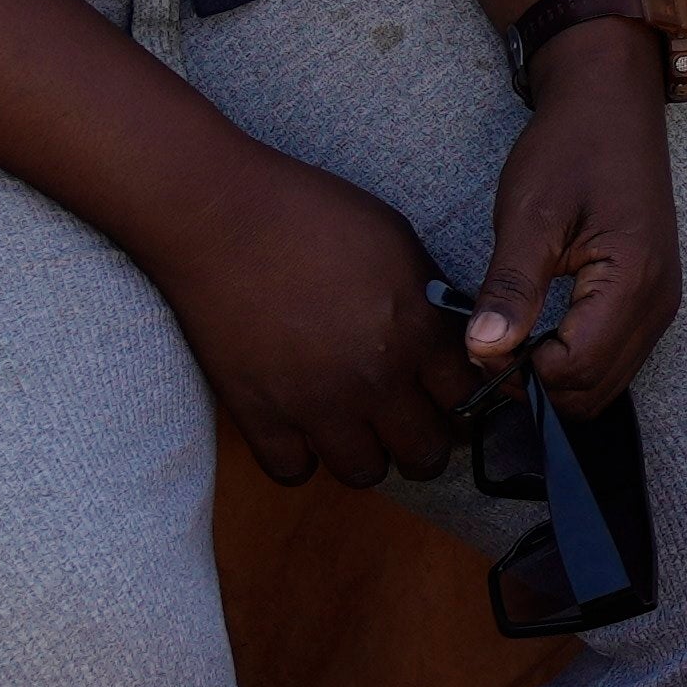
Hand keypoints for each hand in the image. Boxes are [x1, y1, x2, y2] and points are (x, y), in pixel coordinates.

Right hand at [147, 146, 488, 492]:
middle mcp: (375, 379)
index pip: (467, 401)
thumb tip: (453, 336)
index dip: (462, 402)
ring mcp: (316, 404)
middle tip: (408, 423)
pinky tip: (301, 429)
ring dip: (367, 454)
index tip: (447, 398)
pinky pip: (293, 472)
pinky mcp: (259, 415)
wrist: (219, 216)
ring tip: (355, 428)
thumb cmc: (311, 214)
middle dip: (424, 441)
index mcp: (416, 333)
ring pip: (365, 473)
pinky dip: (300, 457)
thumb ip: (430, 298)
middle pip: (425, 453)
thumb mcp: (396, 240)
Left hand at [476, 28, 682, 411]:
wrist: (611, 103)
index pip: (574, 371)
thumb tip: (483, 351)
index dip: (519, 371)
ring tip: (514, 331)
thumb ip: (510, 287)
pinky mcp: (653, 299)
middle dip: (538, 383)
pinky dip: (575, 359)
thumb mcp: (529, 213)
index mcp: (632, 280)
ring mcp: (661, 304)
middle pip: (593, 392)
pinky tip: (542, 327)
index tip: (482, 337)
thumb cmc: (571, 147)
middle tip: (493, 339)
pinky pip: (615, 358)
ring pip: (605, 383)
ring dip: (556, 374)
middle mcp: (658, 303)